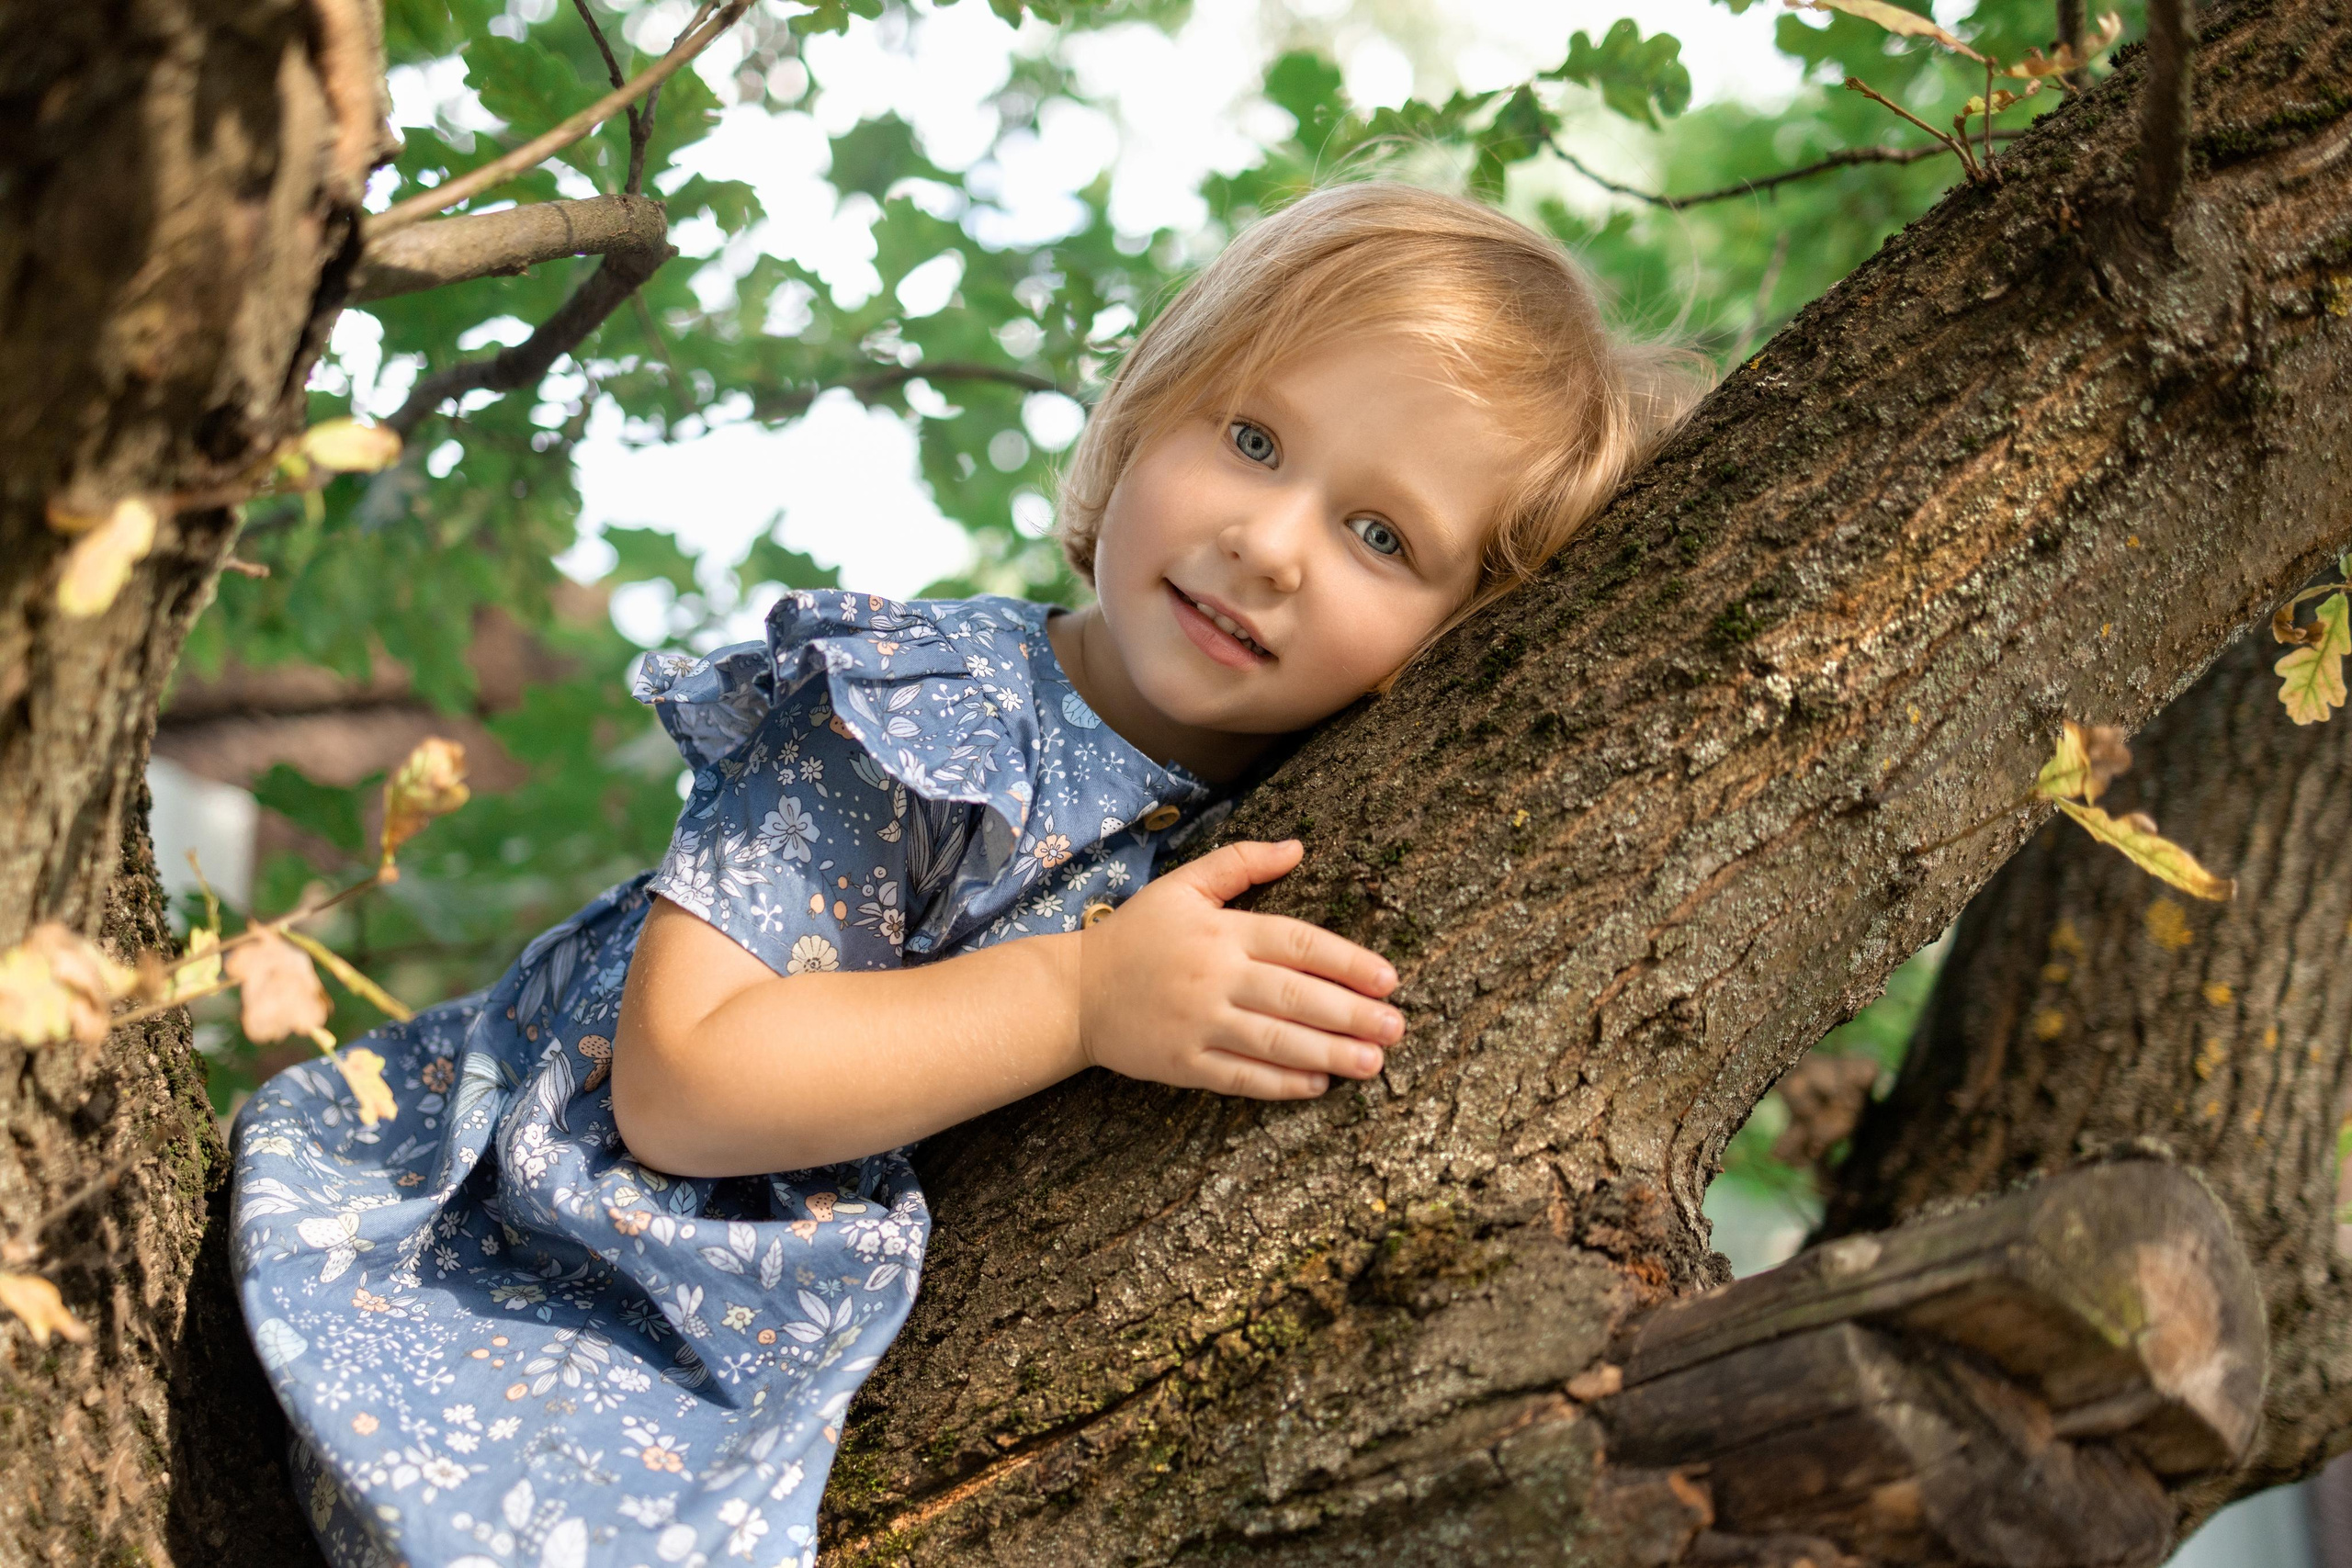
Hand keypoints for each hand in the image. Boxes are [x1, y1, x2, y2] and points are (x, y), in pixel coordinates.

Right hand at [1076, 839, 1402, 1098]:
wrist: (1074, 992)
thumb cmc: (1137, 935)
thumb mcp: (1183, 885)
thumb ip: (1241, 863)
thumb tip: (1298, 847)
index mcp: (1222, 931)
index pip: (1300, 943)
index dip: (1349, 963)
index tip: (1389, 980)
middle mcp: (1215, 977)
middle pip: (1296, 996)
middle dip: (1353, 1015)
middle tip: (1396, 1029)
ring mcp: (1198, 1024)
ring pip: (1275, 1041)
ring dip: (1329, 1053)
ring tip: (1372, 1062)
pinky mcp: (1183, 1064)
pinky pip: (1241, 1077)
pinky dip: (1281, 1082)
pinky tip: (1317, 1083)